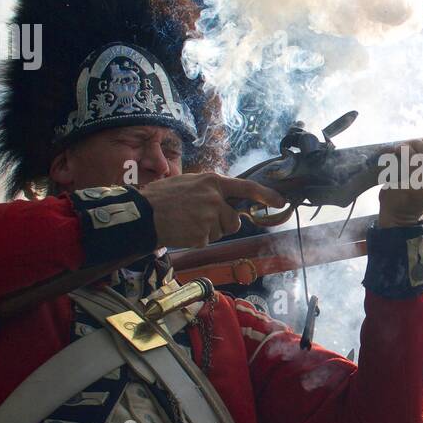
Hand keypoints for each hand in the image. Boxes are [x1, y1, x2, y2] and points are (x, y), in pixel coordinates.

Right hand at [139, 173, 285, 248]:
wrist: (142, 214)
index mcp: (213, 182)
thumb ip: (212, 190)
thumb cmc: (162, 197)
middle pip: (234, 219)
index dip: (267, 195)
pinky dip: (197, 239)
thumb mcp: (190, 182)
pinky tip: (182, 230)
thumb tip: (230, 201)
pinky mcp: (202, 236)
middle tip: (200, 218)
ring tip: (188, 222)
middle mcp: (215, 199)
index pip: (247, 188)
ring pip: (222, 231)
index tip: (281, 202)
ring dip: (209, 230)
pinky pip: (208, 241)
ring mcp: (210, 218)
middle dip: (223, 222)